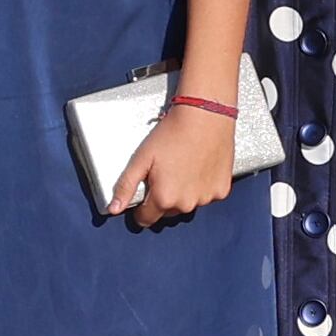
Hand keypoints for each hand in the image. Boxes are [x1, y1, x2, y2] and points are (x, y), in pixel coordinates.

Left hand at [111, 103, 236, 227]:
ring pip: (188, 204)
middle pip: (168, 212)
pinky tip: (199, 168)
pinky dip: (202, 187)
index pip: (146, 219)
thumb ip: (125, 186)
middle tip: (164, 174)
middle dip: (164, 198)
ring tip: (183, 168)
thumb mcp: (141, 158)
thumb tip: (114, 209)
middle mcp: (187, 204)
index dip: (141, 209)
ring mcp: (207, 198)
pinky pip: (208, 196)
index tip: (144, 195)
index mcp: (164, 198)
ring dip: (184, 193)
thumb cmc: (172, 134)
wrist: (205, 116)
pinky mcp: (222, 190)